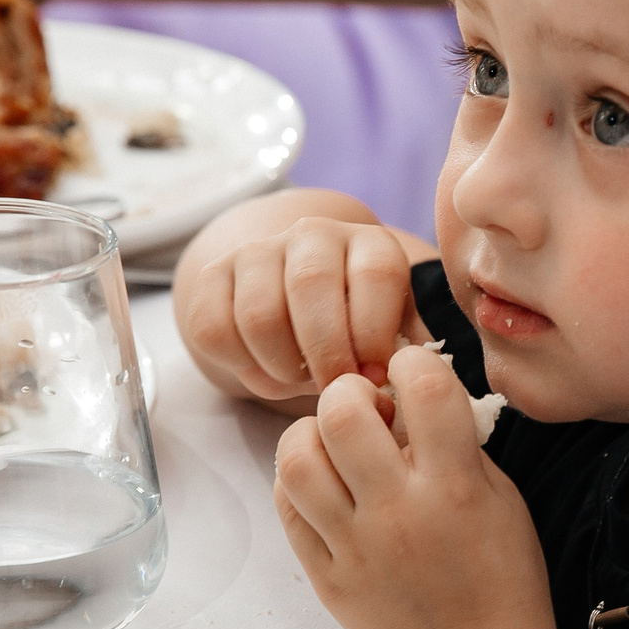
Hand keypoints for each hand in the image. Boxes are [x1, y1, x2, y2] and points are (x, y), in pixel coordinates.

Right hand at [176, 216, 419, 403]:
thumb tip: (416, 373)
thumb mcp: (397, 333)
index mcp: (370, 244)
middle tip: (334, 393)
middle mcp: (313, 235)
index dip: (374, 334)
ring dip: (281, 366)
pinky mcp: (212, 276)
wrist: (299, 307)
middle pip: (310, 285)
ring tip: (300, 381)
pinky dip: (239, 365)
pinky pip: (212, 328)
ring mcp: (257, 251)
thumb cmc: (359, 332)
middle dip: (325, 354)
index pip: (374, 273)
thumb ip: (410, 351)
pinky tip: (266, 372)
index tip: (376, 377)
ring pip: (258, 313)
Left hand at [273, 346, 553, 628]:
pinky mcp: (326, 576)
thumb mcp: (501, 501)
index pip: (424, 387)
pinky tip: (326, 485)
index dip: (412, 361)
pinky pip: (287, 506)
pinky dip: (298, 481)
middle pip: (341, 413)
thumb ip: (455, 445)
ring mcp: (356, 547)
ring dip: (313, 434)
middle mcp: (400, 513)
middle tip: (364, 408)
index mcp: (457, 489)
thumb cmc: (501, 579)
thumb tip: (407, 395)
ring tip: (336, 446)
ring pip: (299, 458)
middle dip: (349, 392)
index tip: (411, 372)